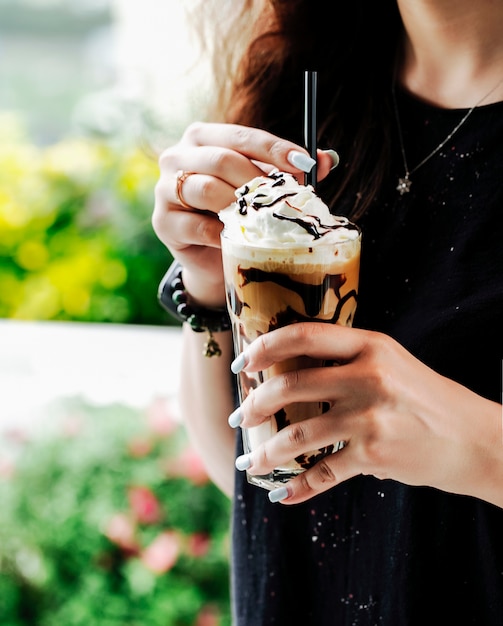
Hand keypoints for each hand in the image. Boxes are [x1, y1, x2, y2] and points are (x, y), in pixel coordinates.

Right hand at [152, 122, 336, 305]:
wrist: (210, 255)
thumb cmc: (237, 211)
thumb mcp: (262, 188)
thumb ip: (291, 171)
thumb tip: (330, 159)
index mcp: (202, 138)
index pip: (241, 136)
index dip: (275, 150)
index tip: (305, 164)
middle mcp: (177, 157)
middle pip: (222, 160)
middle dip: (259, 180)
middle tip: (285, 199)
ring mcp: (165, 190)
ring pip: (206, 189)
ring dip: (240, 205)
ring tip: (264, 219)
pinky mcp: (163, 223)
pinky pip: (196, 226)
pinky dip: (222, 233)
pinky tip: (239, 239)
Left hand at [231, 323, 501, 504]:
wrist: (475, 439)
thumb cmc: (426, 398)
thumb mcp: (391, 362)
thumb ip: (347, 361)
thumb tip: (289, 372)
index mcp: (370, 345)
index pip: (304, 335)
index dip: (265, 346)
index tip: (243, 361)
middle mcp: (367, 376)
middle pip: (290, 386)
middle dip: (255, 404)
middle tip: (241, 417)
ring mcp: (370, 417)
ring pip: (298, 434)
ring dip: (267, 452)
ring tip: (252, 462)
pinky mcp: (374, 455)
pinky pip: (323, 473)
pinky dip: (298, 487)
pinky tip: (281, 493)